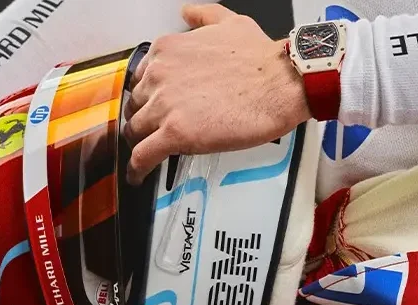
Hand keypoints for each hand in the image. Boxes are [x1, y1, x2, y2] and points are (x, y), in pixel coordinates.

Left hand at [123, 4, 310, 183]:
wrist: (282, 82)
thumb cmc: (261, 59)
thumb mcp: (228, 22)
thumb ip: (202, 17)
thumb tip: (189, 13)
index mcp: (167, 51)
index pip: (140, 79)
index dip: (148, 96)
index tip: (154, 106)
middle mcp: (159, 75)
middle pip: (135, 106)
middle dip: (145, 120)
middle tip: (157, 131)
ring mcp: (165, 105)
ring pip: (135, 131)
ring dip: (140, 144)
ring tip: (150, 154)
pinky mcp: (175, 134)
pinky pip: (143, 156)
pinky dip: (137, 169)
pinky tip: (139, 175)